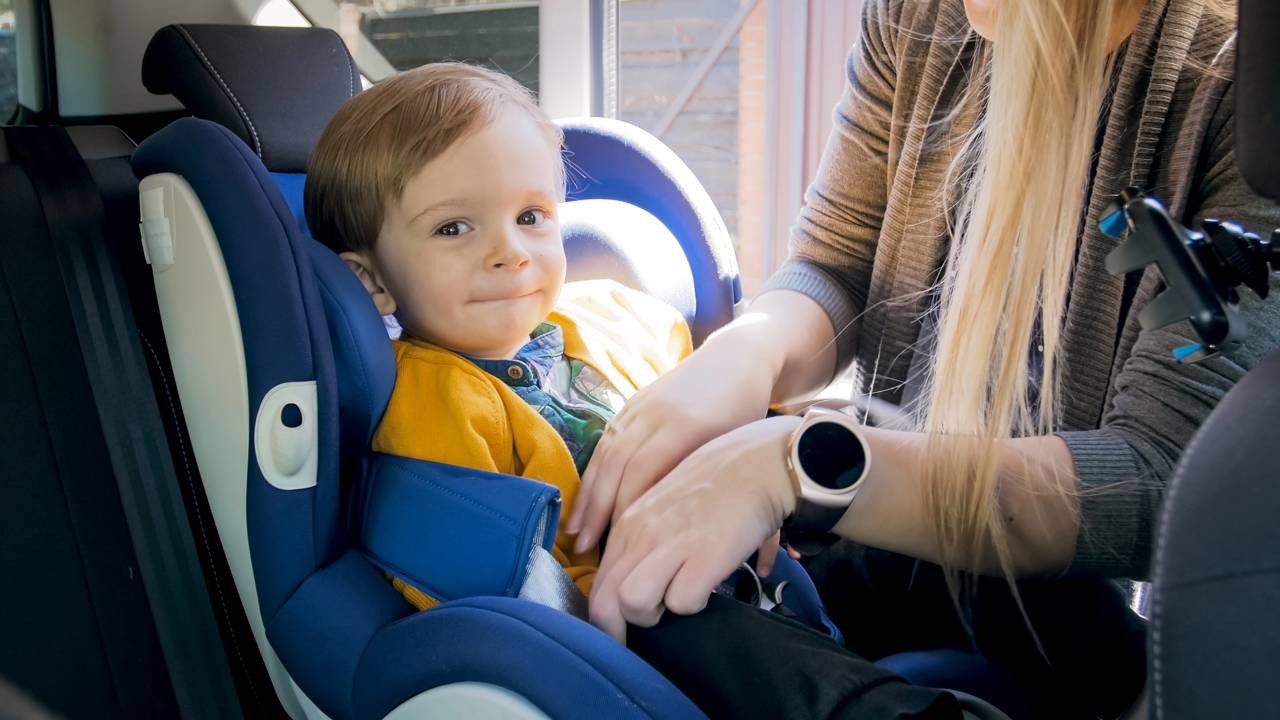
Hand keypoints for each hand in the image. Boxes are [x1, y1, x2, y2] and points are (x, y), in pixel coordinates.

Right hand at [566, 331, 776, 553]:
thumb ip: (712, 482)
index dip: (624, 511)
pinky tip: (585, 497)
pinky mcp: (632, 403)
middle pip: (616, 466)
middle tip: (583, 549)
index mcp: (684, 426)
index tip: (616, 547)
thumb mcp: (738, 446)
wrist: (738, 358)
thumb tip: (698, 531)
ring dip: (588, 495)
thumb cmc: (747, 410)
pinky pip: (606, 440)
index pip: (642, 474)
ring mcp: (640, 406)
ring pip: (605, 454)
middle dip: (597, 511)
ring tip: (575, 530)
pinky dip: (592, 472)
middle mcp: (655, 414)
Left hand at [587, 415, 799, 642]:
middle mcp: (641, 534)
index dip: (607, 617)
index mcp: (628, 522)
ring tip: (677, 599)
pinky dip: (693, 604)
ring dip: (654, 614)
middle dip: (620, 632)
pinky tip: (706, 587)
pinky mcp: (703, 557)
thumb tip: (632, 581)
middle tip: (644, 638)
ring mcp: (670, 544)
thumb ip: (644, 538)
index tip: (624, 629)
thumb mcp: (666, 507)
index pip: (597, 585)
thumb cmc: (719, 485)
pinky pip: (681, 603)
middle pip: (604, 603)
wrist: (761, 462)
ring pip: (631, 604)